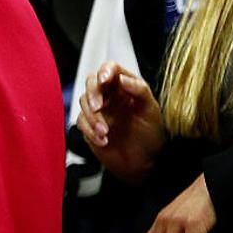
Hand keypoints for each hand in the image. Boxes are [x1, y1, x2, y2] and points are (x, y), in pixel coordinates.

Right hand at [75, 61, 164, 183]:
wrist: (145, 164)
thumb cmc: (150, 135)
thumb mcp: (151, 110)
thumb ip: (139, 90)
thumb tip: (122, 78)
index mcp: (125, 86)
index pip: (110, 68)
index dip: (105, 71)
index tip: (104, 80)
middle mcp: (110, 95)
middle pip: (91, 82)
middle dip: (92, 93)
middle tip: (98, 107)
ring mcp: (99, 111)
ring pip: (83, 101)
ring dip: (92, 117)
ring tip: (105, 132)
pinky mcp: (90, 126)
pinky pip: (81, 122)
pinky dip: (90, 131)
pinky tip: (104, 141)